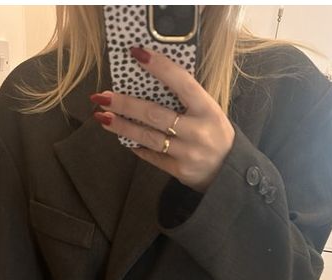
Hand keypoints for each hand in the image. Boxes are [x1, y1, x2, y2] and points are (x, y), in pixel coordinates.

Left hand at [89, 46, 235, 193]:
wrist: (229, 172)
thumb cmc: (215, 135)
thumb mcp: (210, 112)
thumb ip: (186, 100)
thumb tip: (148, 83)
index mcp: (208, 109)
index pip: (182, 83)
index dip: (159, 67)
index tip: (137, 54)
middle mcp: (198, 131)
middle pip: (155, 114)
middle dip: (126, 105)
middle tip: (103, 96)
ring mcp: (187, 153)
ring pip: (148, 137)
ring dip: (122, 126)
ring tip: (102, 117)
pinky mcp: (179, 170)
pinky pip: (151, 156)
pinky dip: (136, 146)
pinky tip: (122, 138)